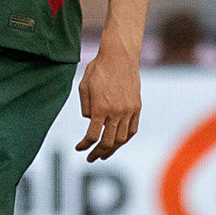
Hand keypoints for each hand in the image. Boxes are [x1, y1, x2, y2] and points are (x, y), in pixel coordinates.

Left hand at [75, 41, 141, 161]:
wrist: (120, 56)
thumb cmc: (99, 69)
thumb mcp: (84, 86)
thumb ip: (85, 107)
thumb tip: (89, 121)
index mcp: (100, 108)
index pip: (92, 136)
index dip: (84, 145)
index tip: (79, 148)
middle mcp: (116, 112)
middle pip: (107, 142)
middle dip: (97, 153)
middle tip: (90, 158)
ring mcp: (128, 111)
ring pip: (122, 139)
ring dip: (112, 149)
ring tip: (104, 154)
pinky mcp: (136, 107)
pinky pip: (132, 129)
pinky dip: (125, 139)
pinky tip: (119, 142)